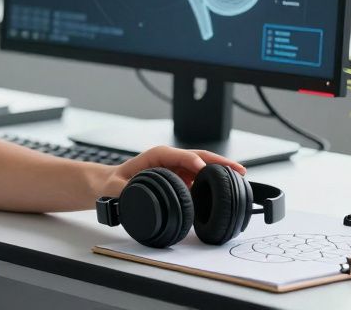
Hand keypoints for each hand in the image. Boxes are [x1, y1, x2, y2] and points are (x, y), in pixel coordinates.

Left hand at [98, 145, 245, 198]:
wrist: (110, 186)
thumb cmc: (114, 183)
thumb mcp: (116, 188)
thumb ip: (126, 192)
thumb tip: (136, 196)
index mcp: (155, 156)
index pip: (178, 154)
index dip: (191, 160)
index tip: (202, 167)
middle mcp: (170, 160)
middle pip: (198, 157)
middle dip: (218, 162)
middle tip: (237, 170)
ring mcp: (178, 169)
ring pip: (204, 166)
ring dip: (221, 170)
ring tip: (239, 176)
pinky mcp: (181, 178)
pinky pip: (201, 177)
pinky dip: (215, 179)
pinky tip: (227, 186)